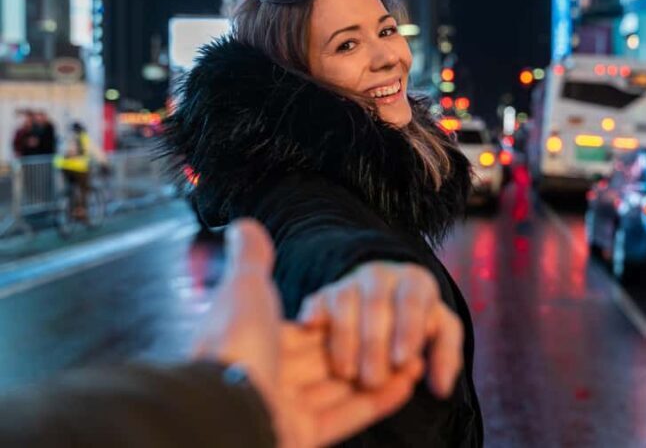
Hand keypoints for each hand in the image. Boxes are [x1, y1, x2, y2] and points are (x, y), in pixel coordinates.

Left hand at [194, 220, 423, 447]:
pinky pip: (346, 417)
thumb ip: (252, 258)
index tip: (376, 313)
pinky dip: (378, 402)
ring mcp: (287, 409)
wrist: (222, 405)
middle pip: (329, 362)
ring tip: (415, 362)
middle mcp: (272, 376)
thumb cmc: (235, 340)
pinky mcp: (303, 435)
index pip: (310, 331)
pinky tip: (407, 385)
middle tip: (405, 341)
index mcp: (259, 342)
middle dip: (369, 351)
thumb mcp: (243, 287)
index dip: (344, 323)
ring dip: (380, 376)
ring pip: (341, 391)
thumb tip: (244, 225)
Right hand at [298, 262, 463, 397]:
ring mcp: (350, 283)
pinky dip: (313, 315)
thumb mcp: (440, 332)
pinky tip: (312, 332)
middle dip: (374, 344)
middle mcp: (381, 276)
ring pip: (344, 302)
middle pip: (376, 304)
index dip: (407, 330)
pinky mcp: (323, 294)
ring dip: (344, 339)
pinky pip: (316, 301)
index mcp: (414, 281)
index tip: (403, 360)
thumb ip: (446, 356)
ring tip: (346, 373)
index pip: (413, 301)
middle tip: (374, 380)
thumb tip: (442, 388)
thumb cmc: (416, 321)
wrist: (384, 298)